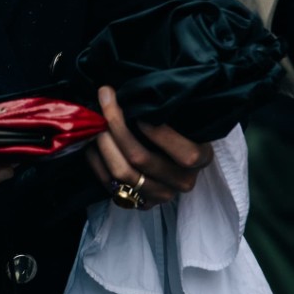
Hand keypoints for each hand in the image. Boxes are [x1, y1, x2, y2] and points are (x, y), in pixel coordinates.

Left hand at [85, 86, 212, 209]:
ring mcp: (162, 195)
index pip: (186, 154)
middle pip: (141, 158)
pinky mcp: (141, 203)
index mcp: (201, 158)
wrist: (172, 155)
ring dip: (103, 143)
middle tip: (105, 100)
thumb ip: (166, 107)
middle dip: (117, 126)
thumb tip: (130, 89)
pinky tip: (91, 143)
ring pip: (122, 173)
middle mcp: (183, 181)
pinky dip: (97, 163)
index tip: (138, 111)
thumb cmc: (176, 125)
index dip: (159, 134)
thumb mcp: (181, 115)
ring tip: (96, 120)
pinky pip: (111, 186)